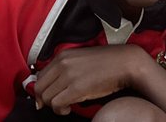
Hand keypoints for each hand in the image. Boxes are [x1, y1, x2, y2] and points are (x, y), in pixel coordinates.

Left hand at [32, 44, 147, 111]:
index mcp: (63, 55)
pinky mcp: (77, 87)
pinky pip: (57, 104)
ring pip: (46, 97)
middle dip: (45, 100)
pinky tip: (70, 108)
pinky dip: (60, 110)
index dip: (41, 91)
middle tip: (57, 104)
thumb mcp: (81, 61)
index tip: (46, 98)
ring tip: (66, 106)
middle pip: (39, 88)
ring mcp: (69, 75)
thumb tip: (51, 87)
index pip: (39, 76)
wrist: (126, 63)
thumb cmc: (107, 63)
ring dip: (54, 106)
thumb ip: (65, 69)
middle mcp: (63, 63)